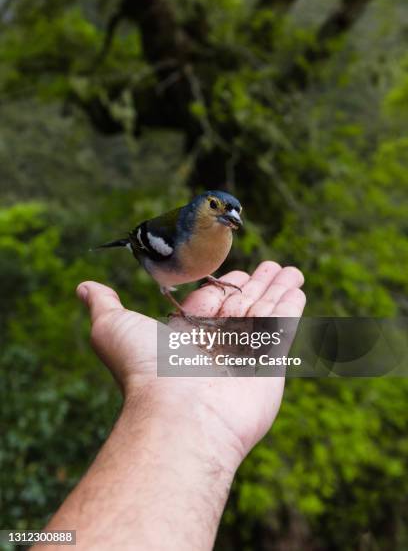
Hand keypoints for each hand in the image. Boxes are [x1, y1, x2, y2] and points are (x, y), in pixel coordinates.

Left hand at [77, 261, 304, 465]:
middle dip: (257, 284)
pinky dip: (291, 309)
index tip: (235, 270)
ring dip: (278, 290)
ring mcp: (243, 356)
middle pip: (241, 306)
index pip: (209, 303)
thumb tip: (84, 287)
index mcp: (184, 337)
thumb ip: (104, 305)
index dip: (222, 285)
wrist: (179, 413)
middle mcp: (214, 347)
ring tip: (291, 270)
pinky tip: (297, 289)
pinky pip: (282, 331)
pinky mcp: (268, 367)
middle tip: (273, 265)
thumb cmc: (145, 368)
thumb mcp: (113, 327)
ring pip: (265, 314)